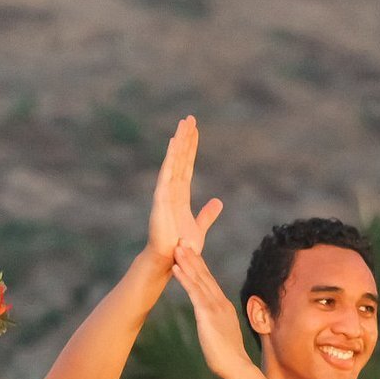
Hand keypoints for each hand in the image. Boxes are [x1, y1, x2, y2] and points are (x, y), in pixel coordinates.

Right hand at [146, 117, 222, 266]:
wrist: (169, 260)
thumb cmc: (181, 247)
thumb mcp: (199, 227)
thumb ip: (207, 214)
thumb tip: (218, 202)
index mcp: (181, 196)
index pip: (187, 166)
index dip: (191, 148)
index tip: (194, 131)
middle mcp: (172, 190)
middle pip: (180, 159)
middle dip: (185, 139)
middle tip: (190, 118)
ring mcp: (166, 193)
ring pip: (174, 162)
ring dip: (179, 142)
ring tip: (184, 123)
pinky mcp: (161, 199)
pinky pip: (167, 174)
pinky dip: (170, 158)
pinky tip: (174, 143)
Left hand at [172, 243, 252, 378]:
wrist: (235, 366)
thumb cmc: (227, 355)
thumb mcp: (220, 332)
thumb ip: (215, 321)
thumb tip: (209, 320)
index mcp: (222, 305)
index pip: (209, 281)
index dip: (199, 265)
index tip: (191, 251)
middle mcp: (219, 302)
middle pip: (204, 275)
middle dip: (193, 257)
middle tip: (182, 239)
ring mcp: (214, 307)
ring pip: (198, 279)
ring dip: (187, 262)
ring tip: (177, 247)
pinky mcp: (207, 314)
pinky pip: (194, 292)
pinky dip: (185, 278)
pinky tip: (176, 268)